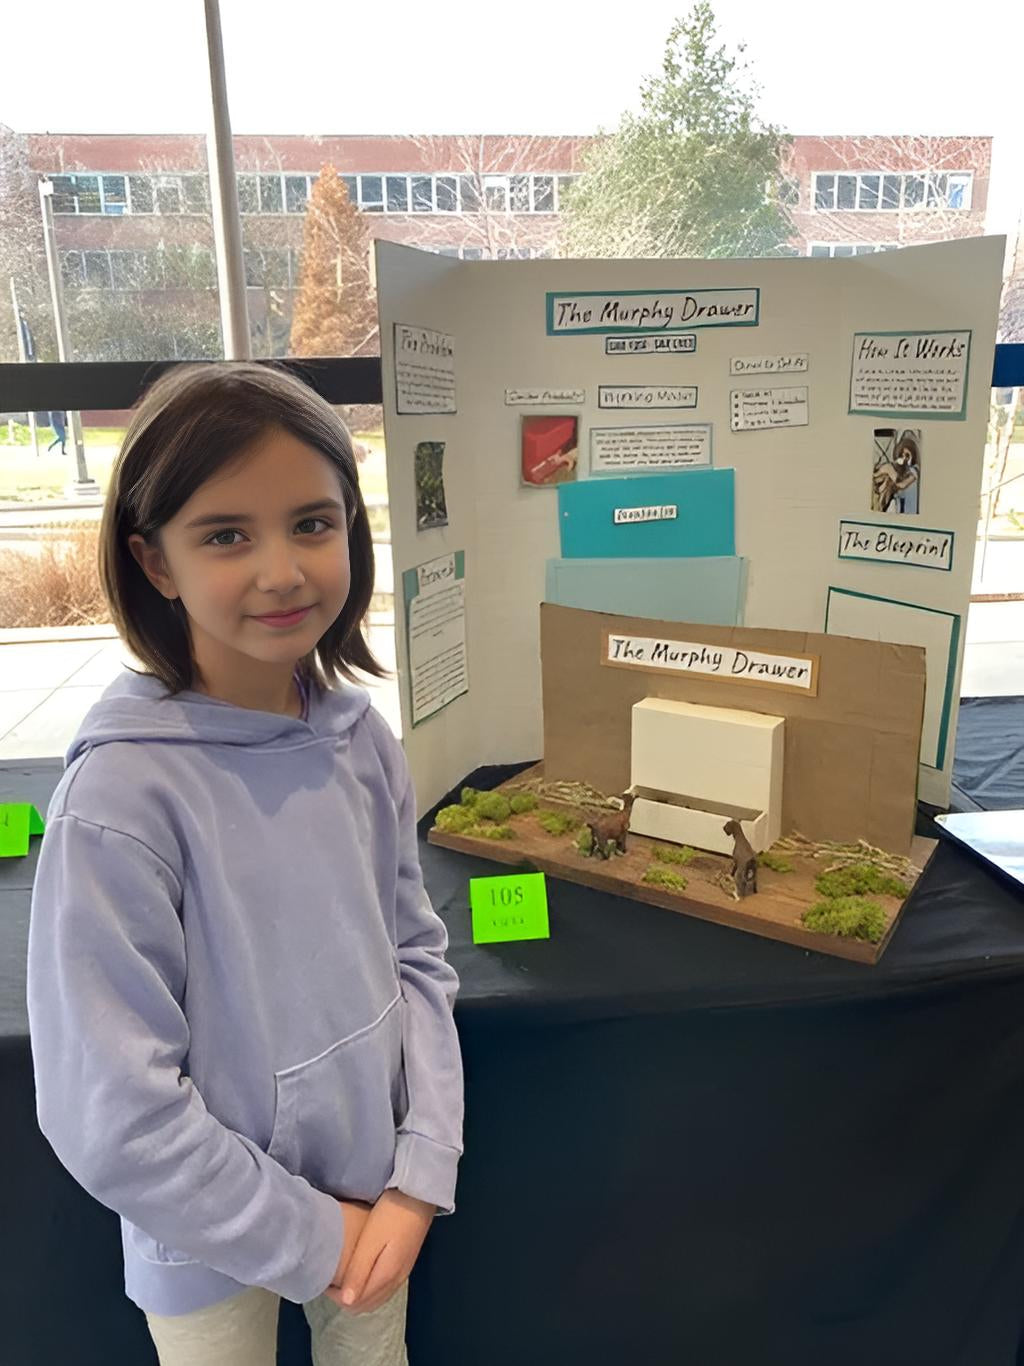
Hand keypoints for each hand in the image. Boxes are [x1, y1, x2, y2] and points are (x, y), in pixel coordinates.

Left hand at [326, 1190, 434, 1314]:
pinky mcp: (405, 1262)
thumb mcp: (371, 1241)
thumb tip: (346, 1301)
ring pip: (376, 1298)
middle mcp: (397, 1281)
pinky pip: (384, 1288)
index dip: (336, 1298)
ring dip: (357, 1294)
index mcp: (386, 1277)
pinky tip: (360, 1272)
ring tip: (341, 1276)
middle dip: (345, 1299)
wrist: (419, 1195)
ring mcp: (403, 1272)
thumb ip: (359, 1271)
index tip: (324, 1281)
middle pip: (367, 1305)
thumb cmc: (392, 1214)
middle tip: (330, 1280)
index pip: (357, 1304)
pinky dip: (369, 1288)